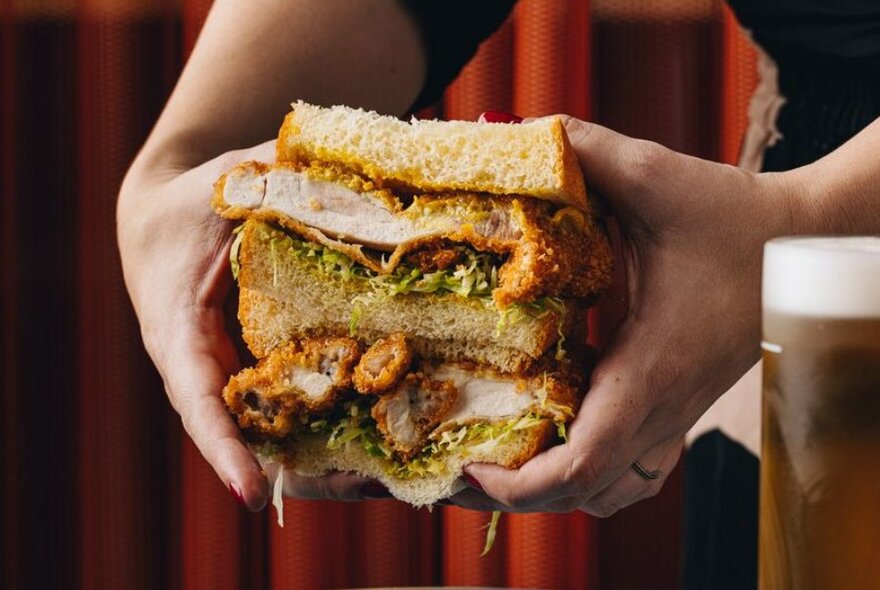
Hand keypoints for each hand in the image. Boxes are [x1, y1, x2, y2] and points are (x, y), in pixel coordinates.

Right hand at [118, 142, 384, 509]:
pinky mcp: (252, 369)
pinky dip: (327, 424)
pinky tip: (382, 436)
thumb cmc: (188, 202)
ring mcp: (228, 373)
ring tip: (387, 477)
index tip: (251, 494)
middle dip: (294, 470)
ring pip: (270, 429)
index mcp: (178, 330)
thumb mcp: (223, 185)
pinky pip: (287, 406)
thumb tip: (340, 171)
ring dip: (322, 458)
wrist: (163, 219)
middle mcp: (202, 367)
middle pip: (241, 436)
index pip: (197, 399)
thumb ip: (269, 178)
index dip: (224, 447)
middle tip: (364, 488)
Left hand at [454, 116, 804, 514]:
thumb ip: (591, 151)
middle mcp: (661, 407)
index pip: (583, 463)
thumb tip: (524, 134)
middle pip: (585, 495)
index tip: (470, 467)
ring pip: (612, 495)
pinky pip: (634, 472)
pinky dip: (591, 478)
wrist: (800, 245)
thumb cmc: (736, 220)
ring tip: (503, 464)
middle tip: (462, 467)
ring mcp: (674, 415)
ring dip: (555, 493)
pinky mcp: (678, 407)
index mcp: (649, 368)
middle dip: (517, 496)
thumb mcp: (659, 178)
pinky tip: (559, 444)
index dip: (519, 484)